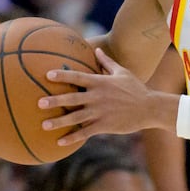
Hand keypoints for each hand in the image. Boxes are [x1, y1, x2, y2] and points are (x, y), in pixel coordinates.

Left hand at [40, 48, 176, 145]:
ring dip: (59, 122)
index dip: (62, 76)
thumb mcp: (122, 72)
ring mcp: (100, 112)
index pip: (78, 77)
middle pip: (72, 98)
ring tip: (43, 125)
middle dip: (54, 101)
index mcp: (100, 83)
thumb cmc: (136, 88)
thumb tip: (96, 49)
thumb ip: (106, 62)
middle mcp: (98, 97)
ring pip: (75, 118)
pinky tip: (60, 141)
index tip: (47, 75)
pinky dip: (72, 137)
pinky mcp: (105, 125)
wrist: (150, 108)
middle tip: (39, 102)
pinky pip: (85, 132)